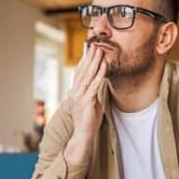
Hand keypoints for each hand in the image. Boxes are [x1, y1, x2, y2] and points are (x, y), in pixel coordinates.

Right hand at [64, 43, 106, 164]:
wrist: (83, 134)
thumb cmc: (88, 120)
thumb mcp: (91, 102)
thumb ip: (93, 91)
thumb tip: (99, 81)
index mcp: (75, 91)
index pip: (79, 71)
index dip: (84, 59)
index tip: (89, 48)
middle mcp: (75, 91)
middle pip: (82, 70)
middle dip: (89, 56)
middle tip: (94, 44)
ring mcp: (79, 96)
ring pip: (88, 75)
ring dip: (94, 62)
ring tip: (100, 50)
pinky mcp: (86, 101)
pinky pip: (94, 85)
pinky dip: (99, 74)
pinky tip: (104, 65)